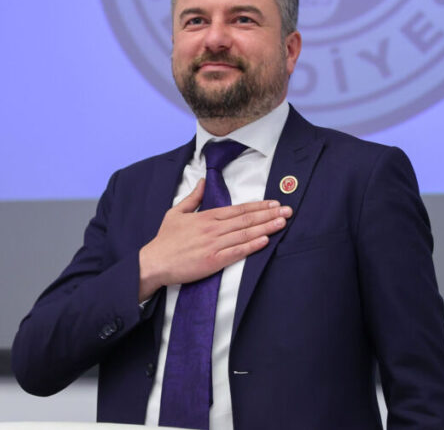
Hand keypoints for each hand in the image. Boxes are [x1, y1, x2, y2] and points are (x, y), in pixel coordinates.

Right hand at [137, 178, 291, 300]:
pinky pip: (237, 252)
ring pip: (245, 234)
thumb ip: (193, 197)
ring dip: (266, 228)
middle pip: (246, 219)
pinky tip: (265, 240)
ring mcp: (214, 245)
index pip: (238, 209)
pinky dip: (252, 246)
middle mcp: (213, 229)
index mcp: (207, 216)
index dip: (258, 206)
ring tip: (282, 223)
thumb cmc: (165, 239)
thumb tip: (203, 181)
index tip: (274, 203)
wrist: (155, 262)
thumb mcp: (176, 212)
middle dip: (269, 215)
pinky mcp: (213, 261)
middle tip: (288, 211)